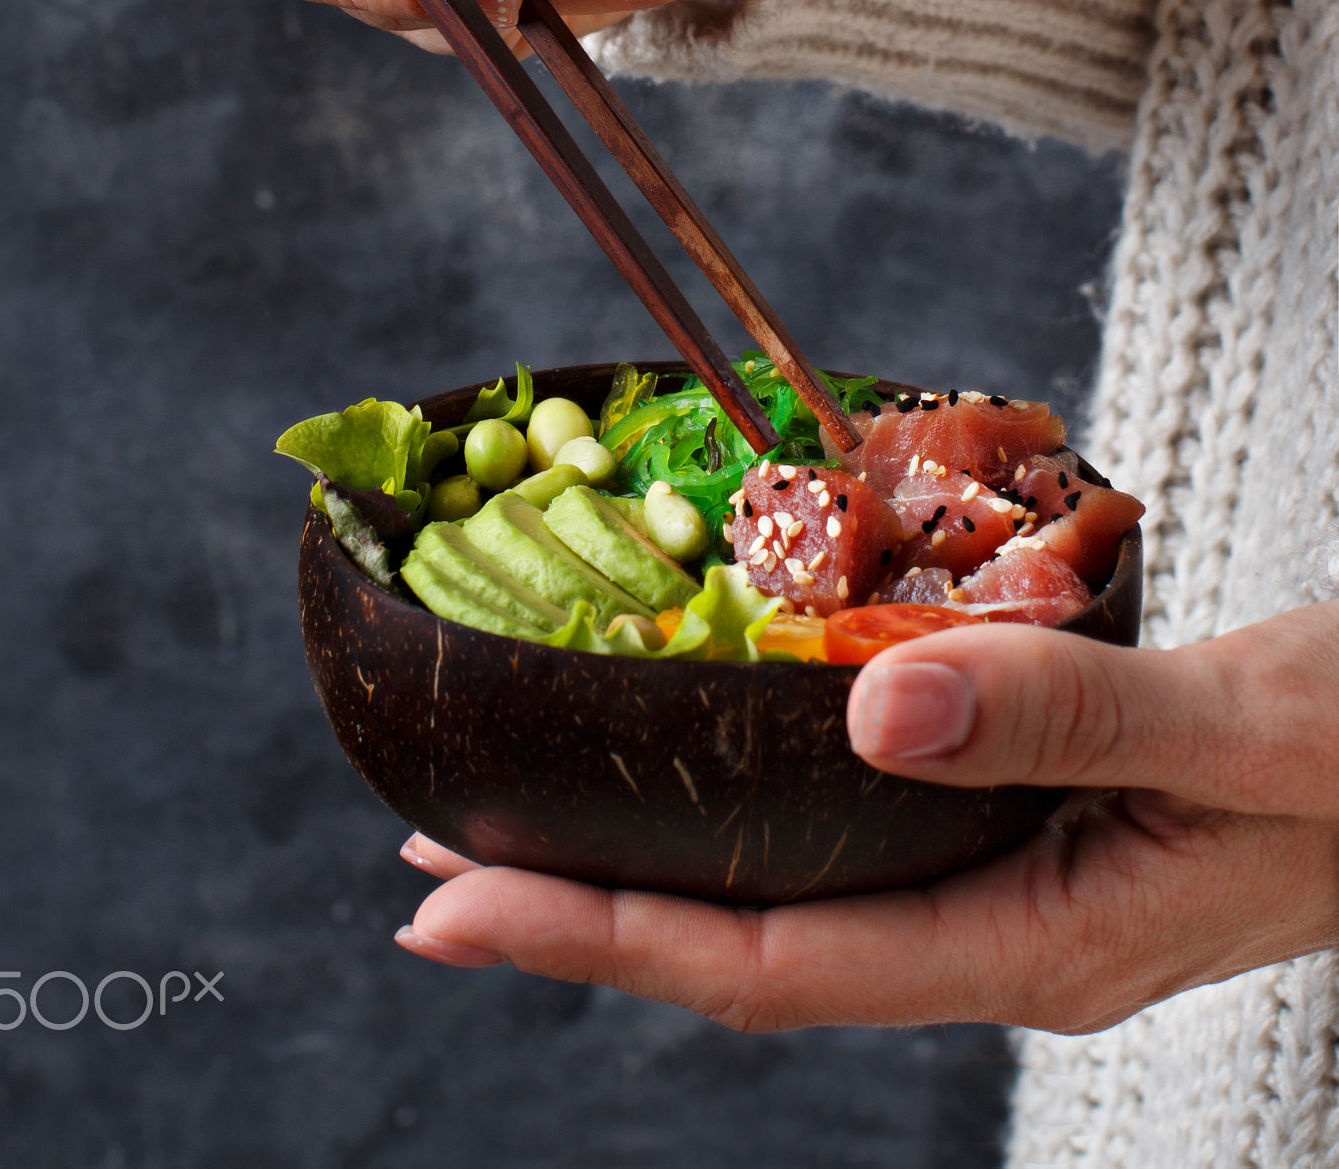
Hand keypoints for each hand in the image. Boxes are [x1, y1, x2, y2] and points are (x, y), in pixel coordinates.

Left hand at [394, 603, 1338, 1032]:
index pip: (780, 970)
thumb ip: (1064, 715)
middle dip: (590, 918)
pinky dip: (755, 800)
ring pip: (799, 895)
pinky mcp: (1029, 825)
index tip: (457, 906)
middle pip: (759, 951)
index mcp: (1044, 944)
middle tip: (433, 872)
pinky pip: (858, 833)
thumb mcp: (1241, 730)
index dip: (609, 940)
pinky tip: (711, 754)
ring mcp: (1016, 887)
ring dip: (660, 863)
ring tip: (524, 819)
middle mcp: (1007, 934)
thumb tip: (869, 704)